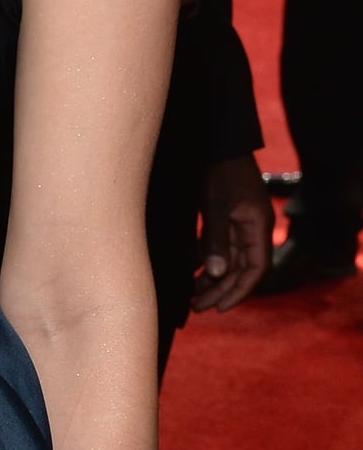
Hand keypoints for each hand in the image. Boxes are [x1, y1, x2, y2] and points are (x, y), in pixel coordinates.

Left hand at [190, 152, 273, 311]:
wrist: (216, 142)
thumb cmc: (220, 170)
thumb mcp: (216, 205)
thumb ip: (216, 239)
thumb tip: (217, 274)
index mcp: (258, 226)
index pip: (257, 268)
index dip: (241, 290)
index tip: (221, 307)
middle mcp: (252, 228)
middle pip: (241, 269)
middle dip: (222, 290)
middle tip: (199, 308)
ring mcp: (238, 224)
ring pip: (229, 262)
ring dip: (213, 281)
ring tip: (192, 298)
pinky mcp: (224, 219)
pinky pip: (218, 249)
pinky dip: (207, 264)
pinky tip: (191, 276)